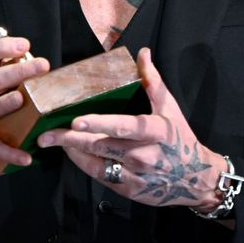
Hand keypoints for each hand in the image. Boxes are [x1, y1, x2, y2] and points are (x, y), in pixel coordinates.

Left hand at [37, 47, 225, 210]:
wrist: (196, 178)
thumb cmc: (179, 138)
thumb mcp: (170, 108)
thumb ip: (153, 80)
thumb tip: (143, 53)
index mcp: (156, 131)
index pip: (125, 126)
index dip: (100, 124)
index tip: (76, 121)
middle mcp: (146, 154)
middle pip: (103, 146)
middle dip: (72, 140)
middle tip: (46, 135)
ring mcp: (137, 175)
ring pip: (98, 163)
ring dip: (73, 152)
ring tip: (52, 141)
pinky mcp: (130, 190)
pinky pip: (102, 176)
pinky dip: (85, 164)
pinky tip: (72, 154)